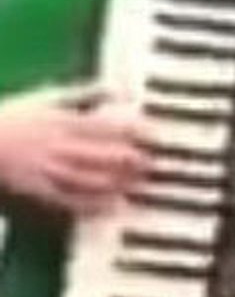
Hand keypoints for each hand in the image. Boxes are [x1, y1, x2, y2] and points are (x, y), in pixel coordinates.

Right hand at [0, 83, 147, 215]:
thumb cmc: (16, 116)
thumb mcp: (50, 97)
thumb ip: (87, 92)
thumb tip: (121, 88)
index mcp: (64, 121)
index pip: (109, 126)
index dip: (135, 132)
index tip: (155, 136)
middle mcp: (60, 146)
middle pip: (104, 155)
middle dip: (133, 161)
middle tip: (153, 164)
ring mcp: (51, 170)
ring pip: (92, 179)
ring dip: (120, 183)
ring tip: (141, 184)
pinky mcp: (40, 190)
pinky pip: (71, 201)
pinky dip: (95, 205)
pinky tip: (115, 207)